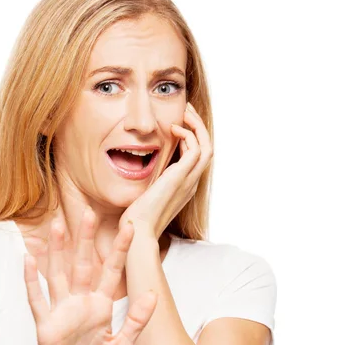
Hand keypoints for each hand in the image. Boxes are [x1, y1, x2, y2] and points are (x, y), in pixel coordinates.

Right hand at [24, 206, 157, 344]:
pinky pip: (37, 299)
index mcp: (100, 307)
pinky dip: (32, 280)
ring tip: (57, 225)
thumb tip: (152, 294)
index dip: (119, 250)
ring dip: (57, 251)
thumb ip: (135, 322)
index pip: (111, 272)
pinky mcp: (44, 324)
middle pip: (83, 265)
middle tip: (89, 212)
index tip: (130, 226)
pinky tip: (28, 259)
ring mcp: (61, 311)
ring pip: (58, 274)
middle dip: (86, 240)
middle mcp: (80, 303)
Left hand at [119, 102, 212, 239]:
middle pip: (208, 148)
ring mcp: (188, 181)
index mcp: (183, 188)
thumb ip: (147, 185)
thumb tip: (136, 174)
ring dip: (197, 125)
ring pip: (207, 145)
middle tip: (186, 110)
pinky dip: (187, 134)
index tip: (178, 124)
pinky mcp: (181, 177)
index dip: (192, 139)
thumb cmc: (136, 221)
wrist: (138, 234)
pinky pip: (195, 148)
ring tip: (184, 112)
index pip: (196, 158)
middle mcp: (190, 184)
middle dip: (198, 127)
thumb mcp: (144, 197)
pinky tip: (172, 129)